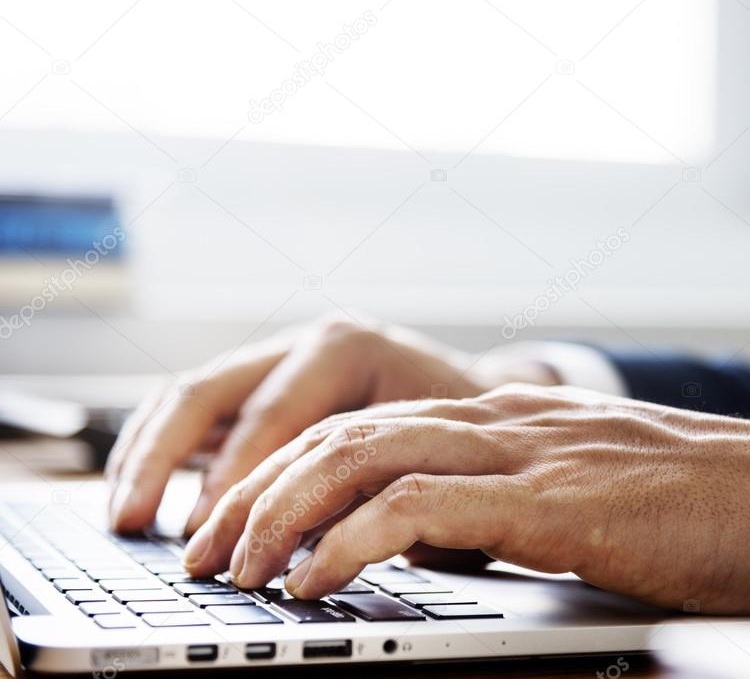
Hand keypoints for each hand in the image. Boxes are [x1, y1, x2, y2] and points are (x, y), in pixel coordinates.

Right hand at [105, 315, 558, 533]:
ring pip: (190, 395)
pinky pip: (197, 410)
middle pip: (209, 392)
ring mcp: (279, 359)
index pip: (273, 416)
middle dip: (164, 461)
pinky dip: (162, 450)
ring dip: (147, 455)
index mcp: (346, 350)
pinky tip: (141, 493)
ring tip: (123, 517)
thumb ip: (371, 490)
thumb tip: (308, 548)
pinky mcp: (265, 385)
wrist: (481, 399)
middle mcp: (303, 344)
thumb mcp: (433, 455)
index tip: (217, 539)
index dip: (238, 480)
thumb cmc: (464, 432)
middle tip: (135, 525)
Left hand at [184, 384, 749, 613]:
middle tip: (206, 544)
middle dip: (259, 487)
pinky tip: (312, 577)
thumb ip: (518, 497)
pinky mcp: (549, 498)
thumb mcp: (590, 491)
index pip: (369, 424)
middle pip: (345, 431)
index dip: (289, 468)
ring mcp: (525, 452)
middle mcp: (505, 422)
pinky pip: (422, 505)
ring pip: (365, 454)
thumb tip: (451, 538)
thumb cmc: (703, 506)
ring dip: (283, 510)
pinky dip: (351, 539)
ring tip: (234, 565)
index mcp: (510, 421)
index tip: (242, 519)